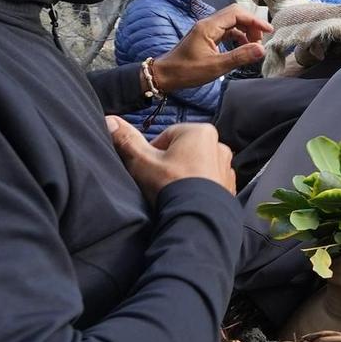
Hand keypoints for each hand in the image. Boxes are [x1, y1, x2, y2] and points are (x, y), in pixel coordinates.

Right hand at [106, 118, 235, 197]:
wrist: (197, 220)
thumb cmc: (170, 186)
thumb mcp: (142, 161)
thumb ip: (126, 140)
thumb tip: (111, 120)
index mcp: (200, 131)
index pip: (167, 137)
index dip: (153, 154)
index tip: (149, 169)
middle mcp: (219, 145)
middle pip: (183, 152)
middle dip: (170, 165)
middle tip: (159, 183)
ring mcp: (226, 168)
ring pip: (196, 168)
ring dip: (184, 177)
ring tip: (173, 193)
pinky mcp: (229, 187)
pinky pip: (209, 184)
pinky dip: (198, 190)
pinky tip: (187, 200)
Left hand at [153, 6, 269, 90]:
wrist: (165, 75)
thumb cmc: (187, 71)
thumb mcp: (216, 66)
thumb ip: (239, 56)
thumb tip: (261, 50)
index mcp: (209, 27)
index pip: (237, 14)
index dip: (255, 20)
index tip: (269, 31)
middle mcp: (207, 23)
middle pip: (235, 14)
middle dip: (251, 24)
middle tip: (261, 40)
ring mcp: (206, 29)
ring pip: (231, 22)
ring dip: (245, 31)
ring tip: (253, 46)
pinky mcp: (205, 36)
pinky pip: (226, 30)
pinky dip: (237, 36)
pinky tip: (241, 48)